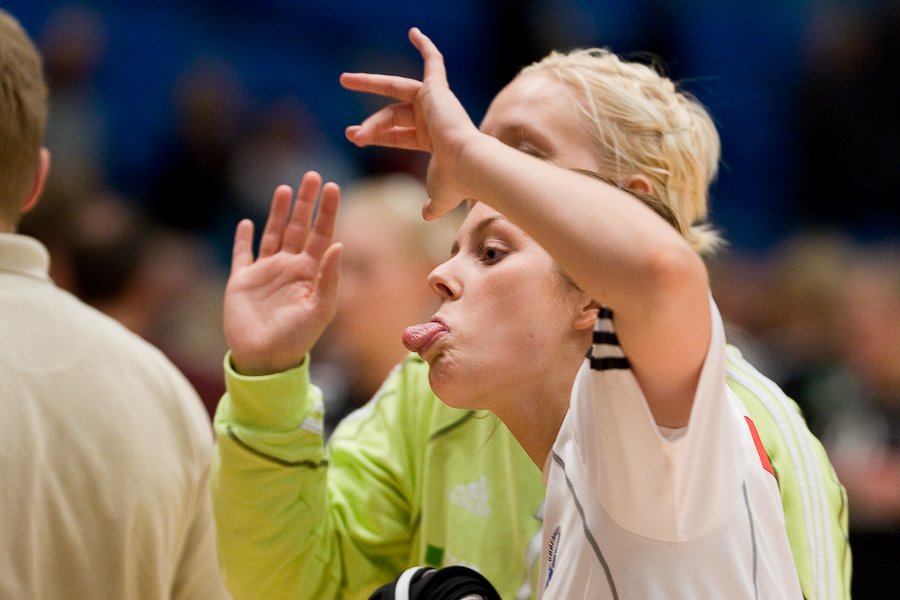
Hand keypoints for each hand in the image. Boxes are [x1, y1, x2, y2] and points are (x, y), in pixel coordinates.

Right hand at [224, 172, 341, 375]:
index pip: (322, 235)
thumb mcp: (319, 310)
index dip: (326, 211)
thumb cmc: (297, 339)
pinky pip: (242, 254)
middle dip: (306, 203)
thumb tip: (339, 244)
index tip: (332, 186)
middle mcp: (289, 267)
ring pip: (273, 233)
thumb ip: (329, 278)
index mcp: (310, 273)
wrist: (264, 360)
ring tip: (285, 188)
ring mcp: (266, 272)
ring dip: (279, 212)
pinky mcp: (242, 281)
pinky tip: (246, 222)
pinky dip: (243, 239)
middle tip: (312, 176)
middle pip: (299, 227)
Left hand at [340, 27, 480, 219]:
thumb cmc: (455, 183)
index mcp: (434, 140)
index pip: (398, 134)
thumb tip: (427, 216)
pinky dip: (425, 46)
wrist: (468, 167)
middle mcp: (435, 118)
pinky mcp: (438, 91)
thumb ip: (432, 205)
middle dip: (369, 122)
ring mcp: (437, 103)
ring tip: (344, 80)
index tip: (354, 138)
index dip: (376, 136)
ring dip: (369, 84)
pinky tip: (413, 31)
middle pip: (392, 115)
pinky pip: (434, 62)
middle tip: (347, 126)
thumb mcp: (439, 197)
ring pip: (395, 92)